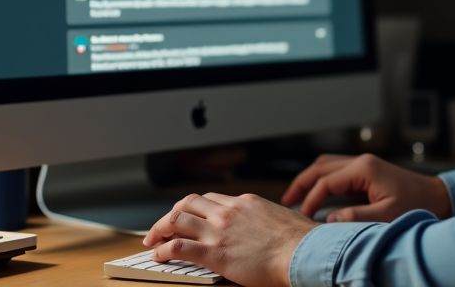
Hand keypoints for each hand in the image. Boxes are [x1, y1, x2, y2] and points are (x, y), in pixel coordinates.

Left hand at [143, 192, 316, 286]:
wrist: (302, 252)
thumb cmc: (300, 240)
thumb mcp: (282, 218)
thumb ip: (267, 219)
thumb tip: (268, 226)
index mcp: (245, 203)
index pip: (210, 199)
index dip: (194, 208)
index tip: (188, 217)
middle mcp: (228, 212)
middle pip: (188, 203)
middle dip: (171, 214)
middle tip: (162, 227)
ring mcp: (219, 231)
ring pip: (177, 219)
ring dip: (160, 228)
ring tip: (152, 240)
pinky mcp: (214, 253)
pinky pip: (178, 247)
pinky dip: (164, 249)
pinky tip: (159, 255)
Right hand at [280, 153, 452, 222]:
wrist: (437, 198)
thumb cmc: (416, 206)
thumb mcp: (385, 215)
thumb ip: (355, 217)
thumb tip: (329, 218)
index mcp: (363, 168)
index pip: (326, 181)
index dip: (311, 199)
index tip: (303, 217)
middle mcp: (361, 161)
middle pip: (320, 167)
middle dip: (301, 183)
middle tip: (286, 202)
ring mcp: (364, 164)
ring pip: (326, 165)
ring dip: (310, 179)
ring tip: (296, 197)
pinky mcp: (367, 171)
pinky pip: (337, 171)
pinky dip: (323, 180)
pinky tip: (317, 195)